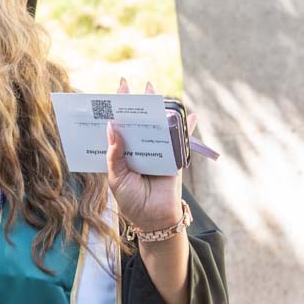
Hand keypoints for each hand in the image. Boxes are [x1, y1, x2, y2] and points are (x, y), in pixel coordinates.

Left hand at [106, 78, 196, 231]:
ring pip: (158, 126)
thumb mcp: (117, 177)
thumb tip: (112, 127)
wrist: (153, 219)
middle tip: (130, 84)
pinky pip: (182, 140)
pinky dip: (188, 128)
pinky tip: (191, 115)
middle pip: (138, 122)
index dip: (116, 110)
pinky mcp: (174, 157)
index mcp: (123, 152)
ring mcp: (158, 151)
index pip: (118, 127)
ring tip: (153, 90)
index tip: (114, 92)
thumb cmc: (131, 200)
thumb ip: (115, 153)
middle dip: (135, 103)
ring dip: (158, 108)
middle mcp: (140, 148)